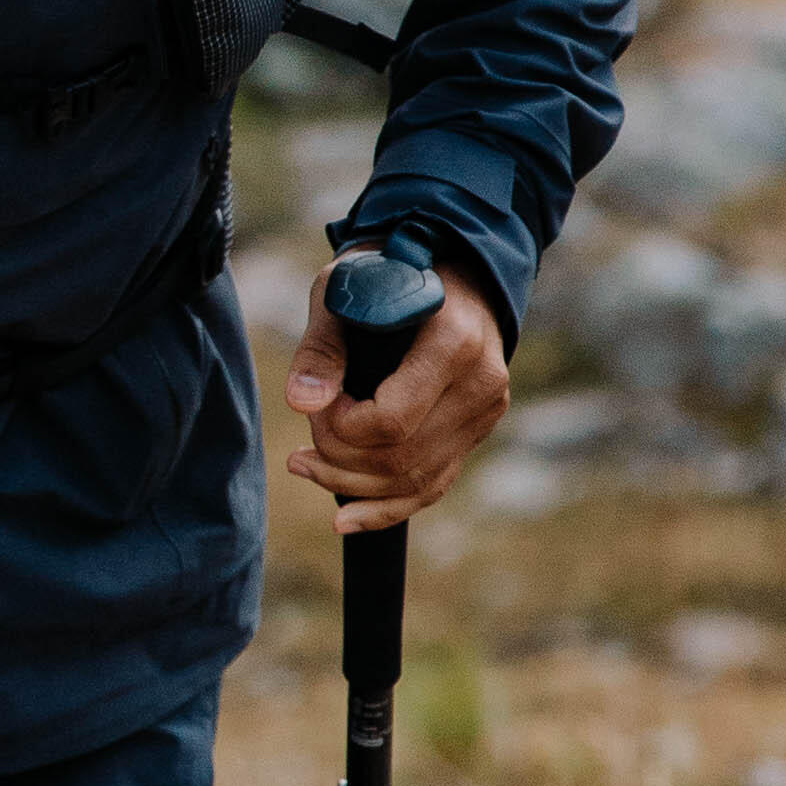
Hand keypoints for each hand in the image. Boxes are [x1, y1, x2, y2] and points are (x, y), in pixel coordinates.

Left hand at [283, 254, 508, 532]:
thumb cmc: (390, 272)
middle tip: (300, 448)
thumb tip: (302, 403)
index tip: (315, 406)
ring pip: (415, 479)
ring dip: (352, 486)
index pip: (392, 420)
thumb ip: (323, 346)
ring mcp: (485, 412)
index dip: (340, 428)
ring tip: (305, 467)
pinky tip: (345, 518)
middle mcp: (481, 382)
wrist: (450, 267)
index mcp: (455, 342)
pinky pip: (433, 485)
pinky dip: (387, 508)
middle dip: (339, 461)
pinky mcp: (477, 430)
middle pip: (401, 457)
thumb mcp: (347, 288)